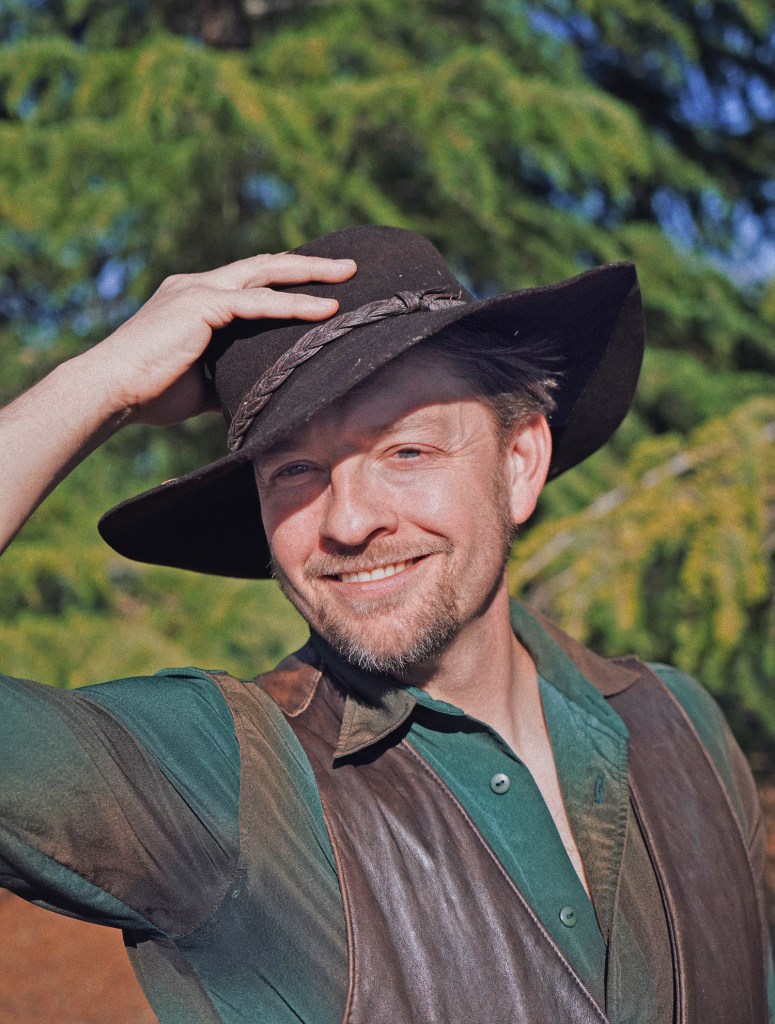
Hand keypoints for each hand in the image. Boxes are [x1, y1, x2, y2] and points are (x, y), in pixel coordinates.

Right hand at [88, 252, 356, 426]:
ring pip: (266, 274)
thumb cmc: (150, 392)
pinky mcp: (201, 304)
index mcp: (195, 299)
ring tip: (348, 276)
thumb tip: (261, 398)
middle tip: (349, 268)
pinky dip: (294, 304)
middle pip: (264, 266)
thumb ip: (231, 379)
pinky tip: (326, 309)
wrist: (113, 391)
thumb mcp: (202, 383)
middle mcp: (197, 286)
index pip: (250, 281)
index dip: (286, 280)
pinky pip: (258, 301)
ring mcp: (199, 290)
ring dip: (310, 274)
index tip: (322, 284)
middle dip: (308, 265)